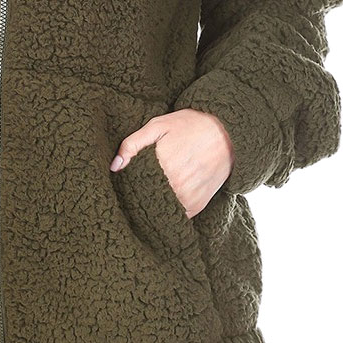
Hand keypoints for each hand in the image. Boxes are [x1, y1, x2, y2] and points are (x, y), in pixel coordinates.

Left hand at [109, 107, 234, 217]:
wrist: (227, 133)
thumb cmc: (189, 126)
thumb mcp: (157, 126)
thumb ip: (132, 144)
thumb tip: (115, 166)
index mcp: (163, 166)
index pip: (132, 186)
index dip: (124, 184)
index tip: (122, 181)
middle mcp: (176, 186)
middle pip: (145, 200)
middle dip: (136, 196)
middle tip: (133, 188)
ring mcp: (188, 198)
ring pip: (159, 212)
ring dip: (151, 206)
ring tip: (147, 194)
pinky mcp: (198, 206)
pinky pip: (176, 216)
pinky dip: (168, 210)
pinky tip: (163, 200)